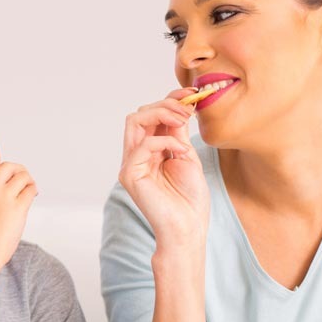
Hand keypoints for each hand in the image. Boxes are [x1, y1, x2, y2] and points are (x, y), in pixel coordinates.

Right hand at [0, 161, 36, 267]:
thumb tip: (10, 184)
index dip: (0, 169)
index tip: (7, 179)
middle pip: (9, 166)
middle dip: (18, 171)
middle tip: (23, 180)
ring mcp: (5, 196)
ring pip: (23, 176)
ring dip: (29, 181)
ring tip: (29, 189)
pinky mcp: (18, 207)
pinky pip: (31, 189)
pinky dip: (33, 190)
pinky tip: (32, 196)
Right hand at [119, 89, 209, 247]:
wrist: (188, 228)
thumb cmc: (190, 200)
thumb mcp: (187, 156)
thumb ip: (178, 133)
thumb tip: (179, 106)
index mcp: (150, 151)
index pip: (152, 116)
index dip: (169, 100)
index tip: (191, 93)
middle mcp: (136, 155)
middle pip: (140, 114)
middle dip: (165, 104)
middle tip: (188, 109)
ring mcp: (130, 164)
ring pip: (134, 121)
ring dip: (161, 114)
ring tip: (183, 120)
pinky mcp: (129, 175)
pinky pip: (143, 144)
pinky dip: (166, 141)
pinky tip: (181, 152)